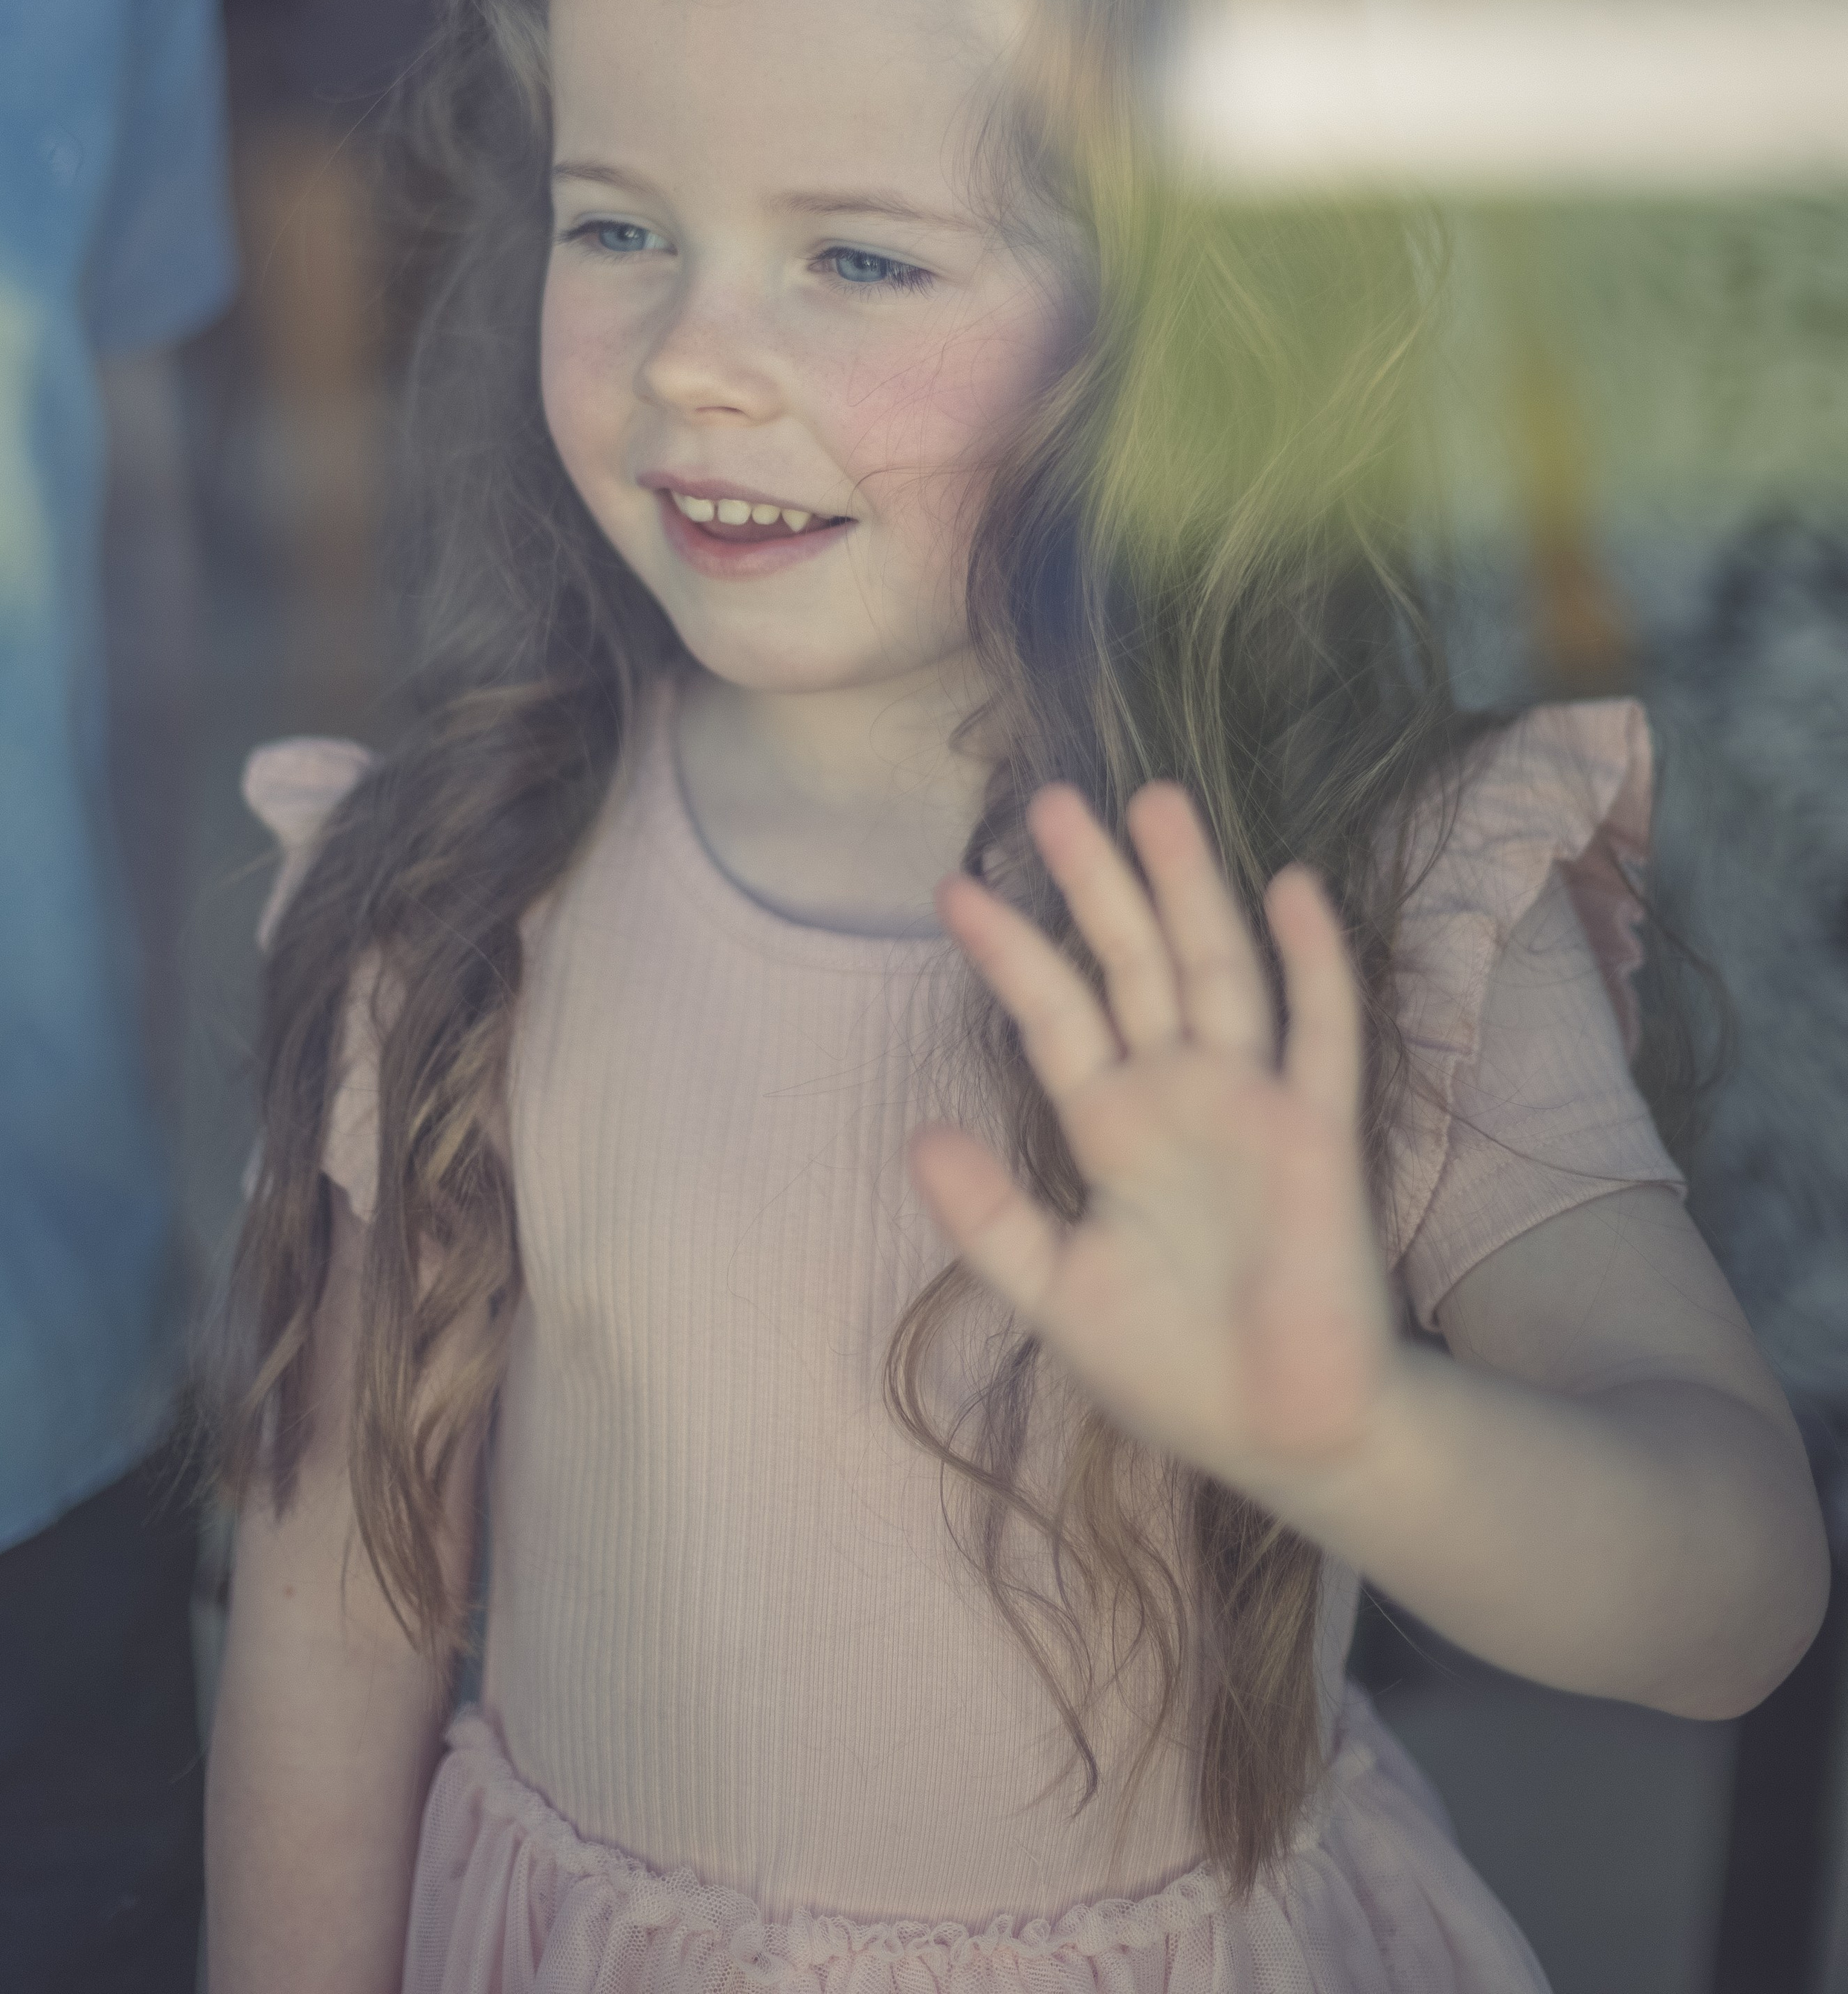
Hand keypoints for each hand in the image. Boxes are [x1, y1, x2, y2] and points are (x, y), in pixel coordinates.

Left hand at [907, 784, 1397, 1492]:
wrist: (1286, 1435)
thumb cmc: (1174, 1366)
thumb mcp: (1058, 1295)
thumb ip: (990, 1221)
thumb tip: (915, 1135)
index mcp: (1112, 1126)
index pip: (1054, 1015)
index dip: (1009, 953)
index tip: (954, 888)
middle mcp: (1180, 1094)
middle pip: (1134, 964)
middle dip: (1096, 885)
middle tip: (1053, 800)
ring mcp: (1253, 1104)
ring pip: (1218, 972)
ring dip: (1191, 890)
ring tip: (1155, 804)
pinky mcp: (1320, 1135)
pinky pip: (1320, 1033)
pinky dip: (1311, 962)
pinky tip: (1290, 887)